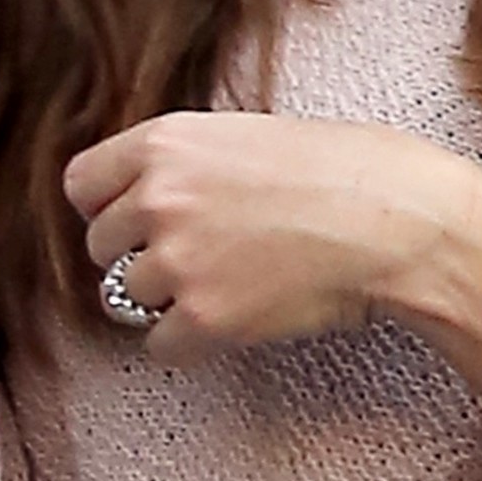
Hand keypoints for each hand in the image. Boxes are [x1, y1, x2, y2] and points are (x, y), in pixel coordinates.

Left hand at [62, 111, 479, 364]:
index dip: (110, 205)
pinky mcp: (203, 316)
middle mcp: (158, 196)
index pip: (82, 183)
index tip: (138, 219)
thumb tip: (146, 197)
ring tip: (225, 284)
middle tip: (197, 256)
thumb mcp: (249, 135)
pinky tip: (235, 317)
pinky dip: (189, 340)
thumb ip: (188, 163)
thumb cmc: (346, 168)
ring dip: (164, 299)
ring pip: (124, 298)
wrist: (399, 220)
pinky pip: (158, 345)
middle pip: (100, 246)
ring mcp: (176, 259)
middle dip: (139, 255)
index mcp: (167, 141)